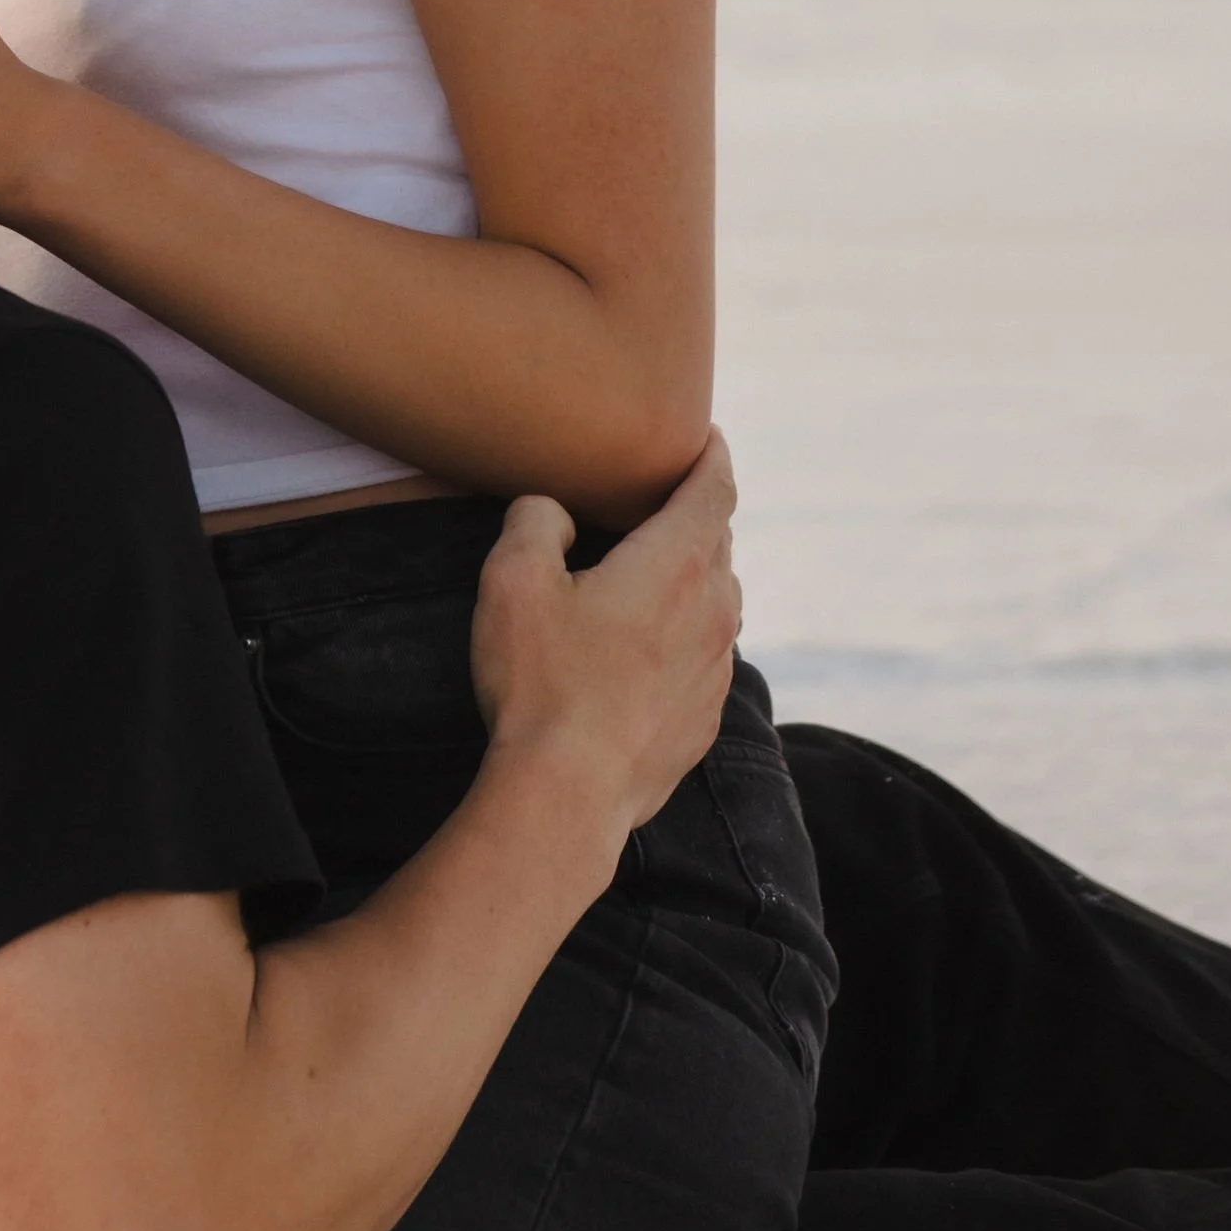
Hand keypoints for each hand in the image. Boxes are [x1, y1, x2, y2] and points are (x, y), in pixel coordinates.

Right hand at [467, 431, 739, 835]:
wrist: (567, 795)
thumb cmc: (539, 682)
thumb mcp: (513, 578)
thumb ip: (536, 519)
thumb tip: (556, 511)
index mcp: (673, 564)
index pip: (715, 489)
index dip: (714, 455)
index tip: (707, 435)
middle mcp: (711, 611)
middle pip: (718, 542)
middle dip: (695, 516)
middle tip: (661, 502)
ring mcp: (715, 669)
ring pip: (718, 601)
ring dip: (693, 579)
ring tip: (653, 576)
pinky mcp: (705, 718)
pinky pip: (707, 657)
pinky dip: (686, 637)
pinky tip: (644, 652)